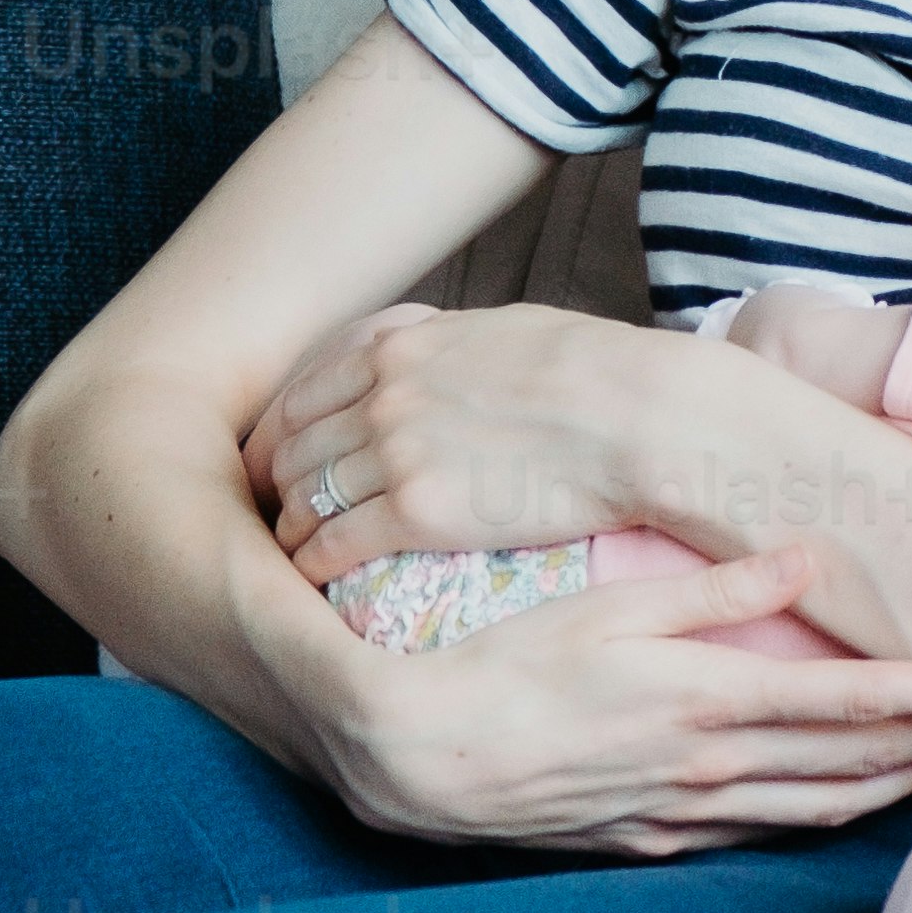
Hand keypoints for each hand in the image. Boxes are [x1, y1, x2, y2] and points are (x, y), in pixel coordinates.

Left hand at [251, 299, 664, 587]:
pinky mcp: (416, 513)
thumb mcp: (502, 330)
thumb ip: (446, 347)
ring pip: (306, 499)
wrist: (635, 418)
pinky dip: (314, 564)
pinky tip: (316, 582)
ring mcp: (394, 454)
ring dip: (293, 531)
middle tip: (277, 521)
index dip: (278, 438)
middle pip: (294, 451)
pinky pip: (334, 544)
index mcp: (399, 348)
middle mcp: (382, 397)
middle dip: (278, 488)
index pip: (302, 397)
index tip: (276, 466)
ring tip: (295, 557)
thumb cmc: (591, 371)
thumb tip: (434, 356)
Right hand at [303, 554, 911, 858]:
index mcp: (711, 699)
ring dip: (898, 788)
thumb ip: (715, 588)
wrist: (419, 760)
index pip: (859, 699)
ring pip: (822, 809)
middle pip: (861, 764)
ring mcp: (687, 815)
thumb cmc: (507, 663)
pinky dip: (824, 816)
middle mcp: (713, 768)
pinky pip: (766, 833)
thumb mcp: (610, 606)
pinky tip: (849, 802)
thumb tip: (808, 557)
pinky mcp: (655, 841)